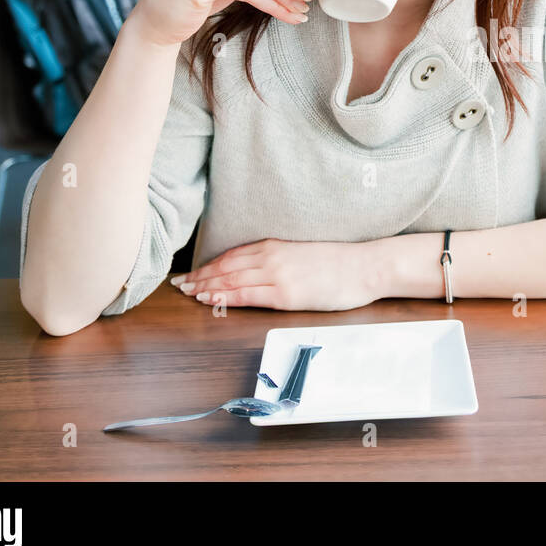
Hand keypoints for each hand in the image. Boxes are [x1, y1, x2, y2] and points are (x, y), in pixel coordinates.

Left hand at [170, 239, 382, 311]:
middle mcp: (271, 257)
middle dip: (200, 277)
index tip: (192, 273)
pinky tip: (209, 300)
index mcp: (275, 245)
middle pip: (225, 267)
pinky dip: (225, 297)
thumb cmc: (340, 263)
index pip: (232, 256)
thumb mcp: (303, 254)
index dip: (208, 265)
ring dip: (206, 288)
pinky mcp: (285, 294)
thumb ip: (280, 259)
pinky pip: (247, 295)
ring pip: (230, 281)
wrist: (366, 267)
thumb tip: (259, 270)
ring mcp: (277, 275)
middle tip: (179, 285)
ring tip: (188, 294)